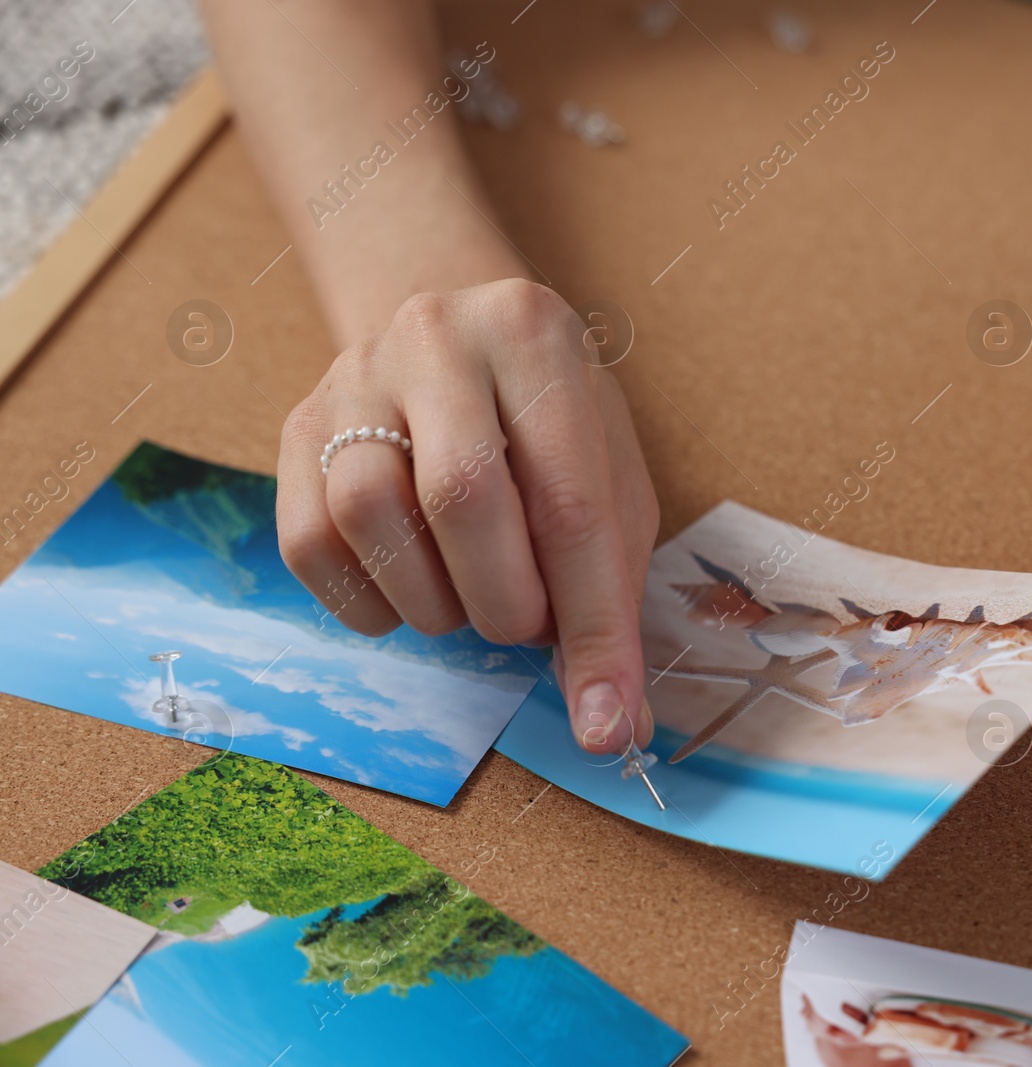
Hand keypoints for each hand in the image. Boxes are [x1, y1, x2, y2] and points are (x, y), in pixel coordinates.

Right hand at [279, 279, 658, 751]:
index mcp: (535, 340)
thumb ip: (610, 585)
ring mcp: (355, 379)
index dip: (593, 626)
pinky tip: (408, 589)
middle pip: (461, 498)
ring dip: (433, 602)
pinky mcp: (298, 426)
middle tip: (527, 627)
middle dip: (506, 604)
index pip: (571, 502)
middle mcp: (438, 340)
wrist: (455, 336)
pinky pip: (309, 543)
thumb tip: (608, 720)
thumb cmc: (546, 420)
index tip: (606, 722)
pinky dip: (367, 600)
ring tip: (470, 597)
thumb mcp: (605, 474)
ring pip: (369, 515)